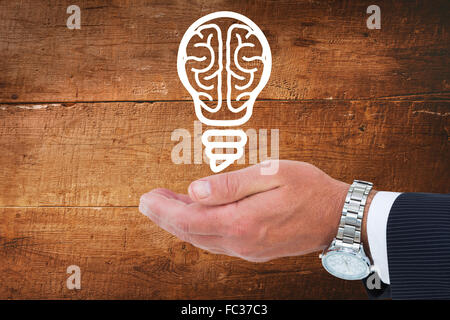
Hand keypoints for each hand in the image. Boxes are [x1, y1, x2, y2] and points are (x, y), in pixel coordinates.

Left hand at [139, 160, 353, 261]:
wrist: (339, 217)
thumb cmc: (309, 189)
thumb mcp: (271, 174)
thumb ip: (230, 184)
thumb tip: (194, 190)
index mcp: (243, 222)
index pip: (190, 220)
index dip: (164, 210)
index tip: (146, 198)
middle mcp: (242, 242)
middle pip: (191, 233)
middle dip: (165, 217)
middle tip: (148, 201)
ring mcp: (248, 249)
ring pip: (203, 239)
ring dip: (181, 223)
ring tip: (166, 205)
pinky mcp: (255, 249)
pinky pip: (218, 241)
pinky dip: (200, 228)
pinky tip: (196, 215)